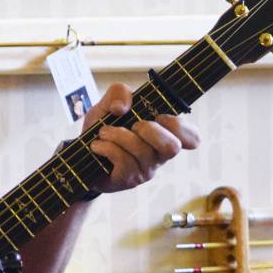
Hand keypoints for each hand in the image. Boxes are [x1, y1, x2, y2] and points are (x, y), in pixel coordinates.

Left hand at [82, 83, 199, 193]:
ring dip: (119, 135)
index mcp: (162, 135)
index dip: (181, 127)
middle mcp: (158, 155)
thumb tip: (122, 108)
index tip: (160, 117)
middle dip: (150, 130)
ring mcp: (145, 170)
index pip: (192, 137)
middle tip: (133, 125)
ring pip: (142, 151)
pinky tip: (97, 145)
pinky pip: (124, 161)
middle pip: (172, 147)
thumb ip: (118, 93)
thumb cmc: (102, 129)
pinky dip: (107, 147)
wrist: (80, 155)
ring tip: (103, 132)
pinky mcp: (128, 180)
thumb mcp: (108, 104)